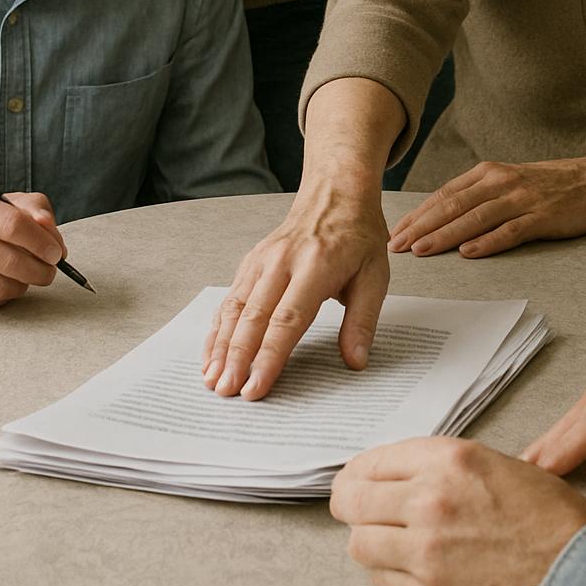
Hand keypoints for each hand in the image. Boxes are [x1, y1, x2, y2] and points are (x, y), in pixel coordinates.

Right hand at [0, 185, 65, 309]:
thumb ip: (32, 211)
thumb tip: (54, 241)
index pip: (15, 226)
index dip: (42, 243)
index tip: (56, 253)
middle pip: (10, 262)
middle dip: (40, 270)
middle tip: (49, 271)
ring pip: (1, 288)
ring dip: (23, 285)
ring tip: (24, 275)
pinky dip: (2, 296)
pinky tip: (0, 283)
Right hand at [202, 179, 389, 399]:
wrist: (335, 194)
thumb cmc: (357, 238)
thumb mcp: (375, 276)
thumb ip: (363, 320)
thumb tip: (355, 362)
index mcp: (316, 265)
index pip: (288, 318)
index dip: (270, 356)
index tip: (256, 387)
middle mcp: (282, 261)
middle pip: (254, 316)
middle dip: (237, 357)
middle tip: (226, 392)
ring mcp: (262, 260)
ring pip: (235, 308)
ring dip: (221, 345)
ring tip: (212, 379)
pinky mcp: (250, 262)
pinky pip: (230, 298)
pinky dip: (217, 328)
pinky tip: (211, 353)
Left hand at [331, 437, 585, 585]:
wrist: (580, 570)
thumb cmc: (547, 519)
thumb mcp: (495, 464)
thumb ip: (441, 466)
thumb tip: (396, 474)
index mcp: (449, 461)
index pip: (373, 461)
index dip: (359, 471)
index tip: (357, 478)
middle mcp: (431, 503)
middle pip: (353, 502)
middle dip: (350, 503)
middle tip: (353, 506)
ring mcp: (428, 554)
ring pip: (361, 544)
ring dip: (369, 539)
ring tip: (386, 538)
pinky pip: (382, 582)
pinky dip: (387, 574)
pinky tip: (407, 566)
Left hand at [387, 157, 585, 257]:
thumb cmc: (551, 186)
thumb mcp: (509, 182)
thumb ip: (479, 196)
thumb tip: (443, 217)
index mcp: (489, 173)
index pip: (444, 195)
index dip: (419, 214)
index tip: (396, 231)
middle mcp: (501, 182)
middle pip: (453, 205)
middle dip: (422, 226)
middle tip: (397, 245)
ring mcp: (521, 199)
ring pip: (475, 218)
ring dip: (445, 235)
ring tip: (422, 250)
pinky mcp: (541, 217)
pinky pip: (510, 231)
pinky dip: (487, 241)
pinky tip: (469, 252)